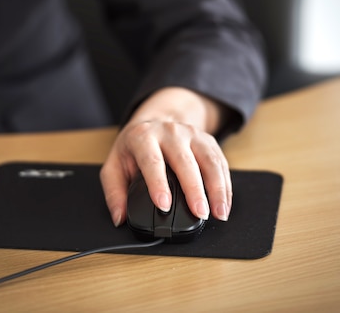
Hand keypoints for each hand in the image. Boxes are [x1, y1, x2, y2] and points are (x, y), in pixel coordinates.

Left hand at [100, 87, 231, 226]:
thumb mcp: (115, 166)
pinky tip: (224, 204)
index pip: (152, 160)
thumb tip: (120, 217)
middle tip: (200, 213)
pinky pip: (221, 163)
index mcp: (143, 137)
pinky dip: (225, 185)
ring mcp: (191, 134)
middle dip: (194, 189)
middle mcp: (169, 132)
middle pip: (185, 161)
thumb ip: (114, 193)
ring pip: (209, 160)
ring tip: (218, 213)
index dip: (158, 183)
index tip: (164, 205)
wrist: (154, 122)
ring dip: (217, 188)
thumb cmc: (134, 148)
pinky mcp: (207, 140)